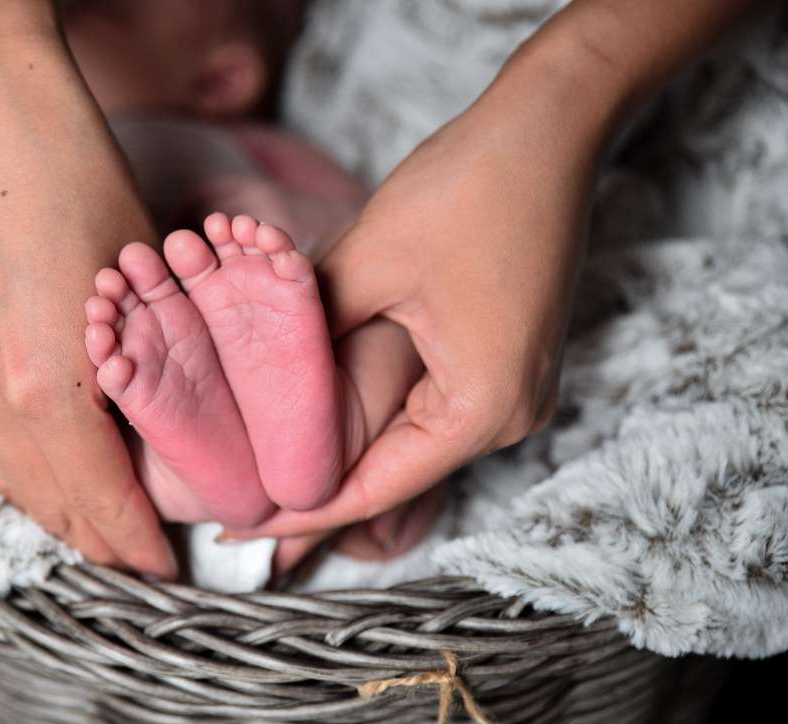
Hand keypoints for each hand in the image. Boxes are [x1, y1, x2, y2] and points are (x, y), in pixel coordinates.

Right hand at [0, 0, 175, 576]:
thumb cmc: (77, 174)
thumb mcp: (137, 278)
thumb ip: (142, 362)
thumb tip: (160, 421)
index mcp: (46, 378)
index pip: (99, 494)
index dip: (134, 538)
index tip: (162, 567)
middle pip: (45, 499)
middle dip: (96, 539)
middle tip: (137, 562)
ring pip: (3, 474)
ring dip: (52, 511)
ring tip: (95, 532)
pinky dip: (15, 467)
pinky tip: (42, 472)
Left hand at [229, 41, 597, 540]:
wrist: (549, 128)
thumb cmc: (470, 187)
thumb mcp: (369, 263)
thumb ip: (310, 333)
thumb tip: (259, 377)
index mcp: (481, 409)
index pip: (372, 490)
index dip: (300, 515)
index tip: (238, 531)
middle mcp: (509, 415)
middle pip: (395, 475)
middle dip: (317, 486)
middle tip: (241, 503)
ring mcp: (514, 388)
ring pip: (412, 441)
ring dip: (347, 446)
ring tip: (272, 462)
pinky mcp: (507, 359)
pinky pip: (434, 406)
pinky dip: (380, 413)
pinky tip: (328, 412)